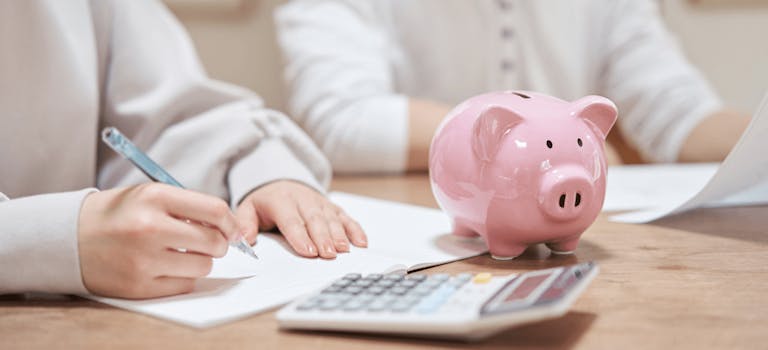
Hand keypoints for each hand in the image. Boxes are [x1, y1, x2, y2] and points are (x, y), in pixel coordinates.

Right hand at [77, 183, 241, 298]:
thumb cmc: (117, 214)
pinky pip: (185, 284)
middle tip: (209, 242)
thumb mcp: (148, 195)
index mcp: (154, 197)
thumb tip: (227, 225)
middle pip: (214, 241)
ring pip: (203, 266)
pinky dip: (183, 276)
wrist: (69, 237)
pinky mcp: (139, 285)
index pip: (214, 210)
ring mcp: (144, 259)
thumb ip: (187, 206)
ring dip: (200, 260)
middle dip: (219, 243)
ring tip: (182, 252)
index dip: (230, 222)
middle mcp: (150, 227)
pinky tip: (167, 266)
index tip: (231, 228)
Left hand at [236, 180, 366, 258]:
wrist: (280, 182)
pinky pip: (346, 217)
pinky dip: (355, 229)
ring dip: (339, 235)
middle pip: (315, 220)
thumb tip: (245, 240)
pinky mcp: (332, 207)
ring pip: (332, 218)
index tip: (308, 252)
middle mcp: (303, 199)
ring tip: (343, 250)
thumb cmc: (266, 202)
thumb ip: (245, 224)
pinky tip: (361, 242)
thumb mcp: (248, 209)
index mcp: (281, 200)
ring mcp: (320, 202)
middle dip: (323, 237)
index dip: (300, 236)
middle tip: (328, 254)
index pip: (292, 220)